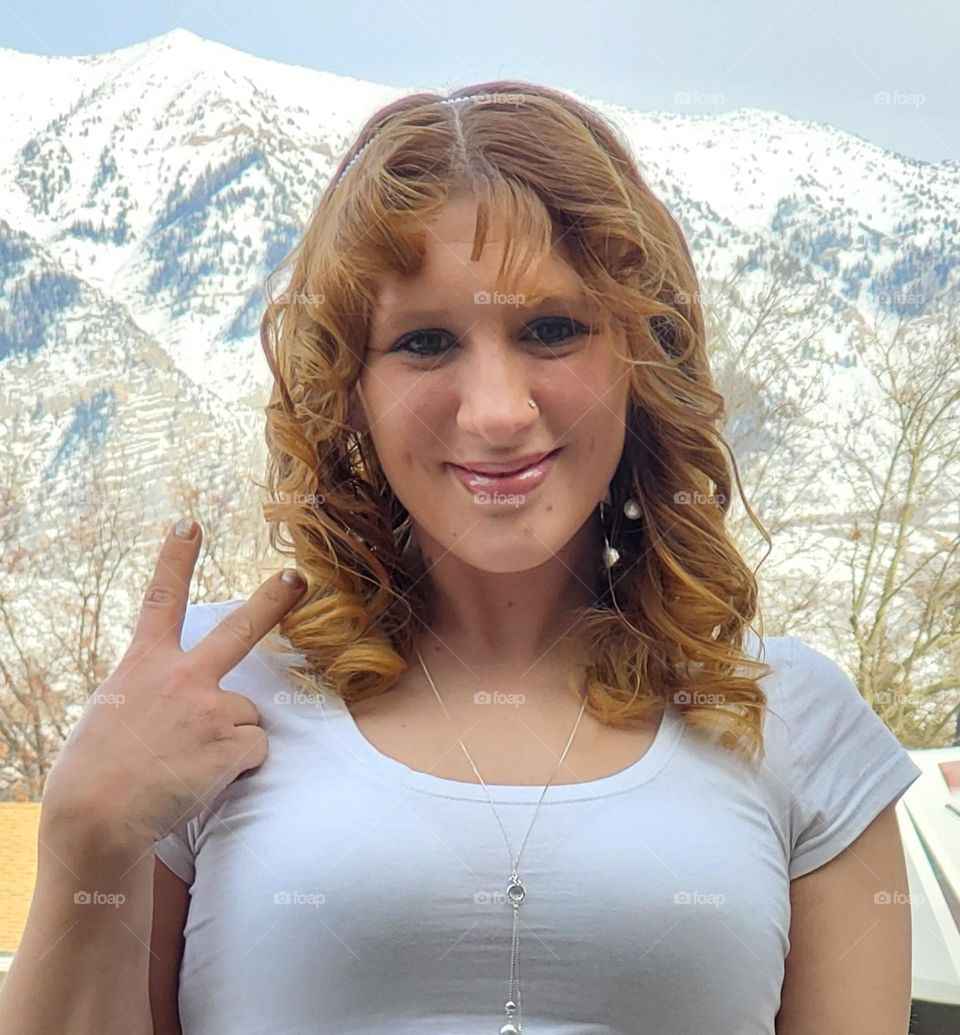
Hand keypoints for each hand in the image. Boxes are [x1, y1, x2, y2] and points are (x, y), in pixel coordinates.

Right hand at [41, 518, 306, 849]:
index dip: (176, 558)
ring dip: (229, 737)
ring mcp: (211, 710)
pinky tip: (201, 779)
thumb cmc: (96, 770)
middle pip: (239, 631)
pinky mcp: (232, 746)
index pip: (162, 599)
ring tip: (186, 763)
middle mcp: (182, 678)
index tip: (189, 523)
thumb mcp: (114, 710)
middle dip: (272, 601)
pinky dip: (237, 766)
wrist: (95, 819)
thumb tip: (181, 691)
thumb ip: (153, 688)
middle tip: (296, 578)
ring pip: (247, 715)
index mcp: (144, 665)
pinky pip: (253, 750)